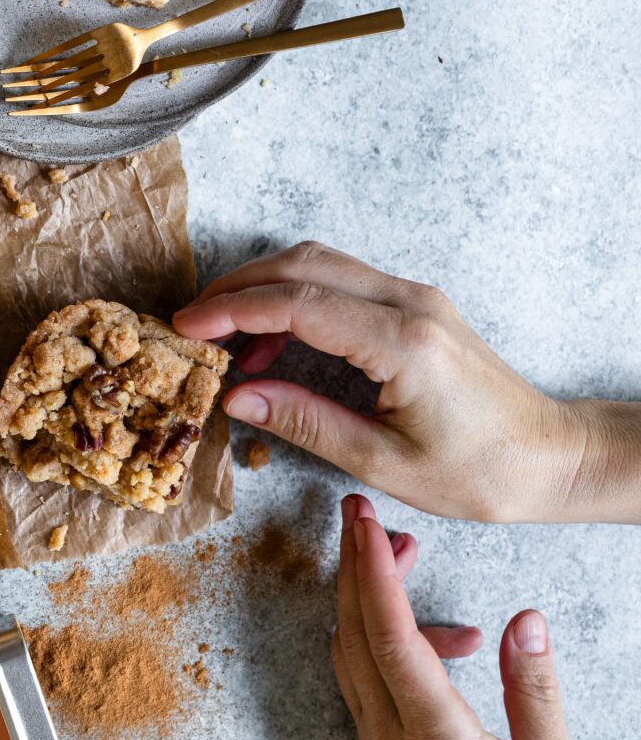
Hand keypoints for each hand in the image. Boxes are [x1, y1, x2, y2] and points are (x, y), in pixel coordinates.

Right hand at [172, 241, 640, 522]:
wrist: (552, 460)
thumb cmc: (481, 473)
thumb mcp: (384, 462)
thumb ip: (305, 422)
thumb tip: (238, 397)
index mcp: (402, 342)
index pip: (298, 303)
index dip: (232, 310)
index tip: (186, 327)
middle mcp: (410, 304)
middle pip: (303, 266)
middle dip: (236, 288)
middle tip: (189, 324)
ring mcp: (415, 299)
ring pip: (320, 265)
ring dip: (262, 290)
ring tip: (222, 339)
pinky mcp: (414, 308)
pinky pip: (340, 284)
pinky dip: (293, 300)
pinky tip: (271, 347)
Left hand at [334, 494, 576, 739]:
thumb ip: (536, 695)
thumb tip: (526, 621)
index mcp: (435, 739)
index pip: (390, 639)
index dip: (373, 573)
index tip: (364, 523)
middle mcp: (389, 739)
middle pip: (353, 633)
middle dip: (351, 564)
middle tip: (357, 511)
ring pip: (349, 651)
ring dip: (362, 595)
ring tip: (404, 551)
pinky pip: (359, 678)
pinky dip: (377, 636)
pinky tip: (436, 635)